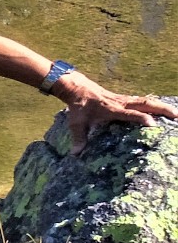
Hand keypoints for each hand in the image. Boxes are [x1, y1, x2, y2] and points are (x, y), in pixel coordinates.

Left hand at [56, 76, 177, 154]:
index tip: (153, 124)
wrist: (78, 88)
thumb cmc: (78, 107)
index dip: (140, 118)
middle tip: (177, 116)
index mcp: (111, 109)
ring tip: (177, 113)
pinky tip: (165, 109)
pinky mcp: (126, 99)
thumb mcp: (76, 122)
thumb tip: (75, 154)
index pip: (129, 114)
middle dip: (161, 109)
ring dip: (162, 106)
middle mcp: (121, 103)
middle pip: (145, 103)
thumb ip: (78, 137)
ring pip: (147, 101)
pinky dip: (155, 104)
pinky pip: (143, 101)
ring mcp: (125, 100)